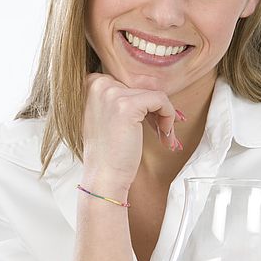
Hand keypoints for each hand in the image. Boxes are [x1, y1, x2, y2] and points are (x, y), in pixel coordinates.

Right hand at [82, 73, 182, 190]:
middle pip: (142, 88)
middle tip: (163, 132)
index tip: (152, 121)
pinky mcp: (127, 105)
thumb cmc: (109, 151)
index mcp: (90, 83)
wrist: (104, 177)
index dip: (144, 103)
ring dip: (165, 117)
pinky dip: (169, 117)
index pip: (130, 82)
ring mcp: (111, 93)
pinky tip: (165, 136)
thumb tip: (152, 90)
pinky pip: (161, 100)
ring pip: (153, 94)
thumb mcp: (108, 115)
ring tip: (166, 137)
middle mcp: (98, 84)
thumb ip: (122, 98)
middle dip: (156, 110)